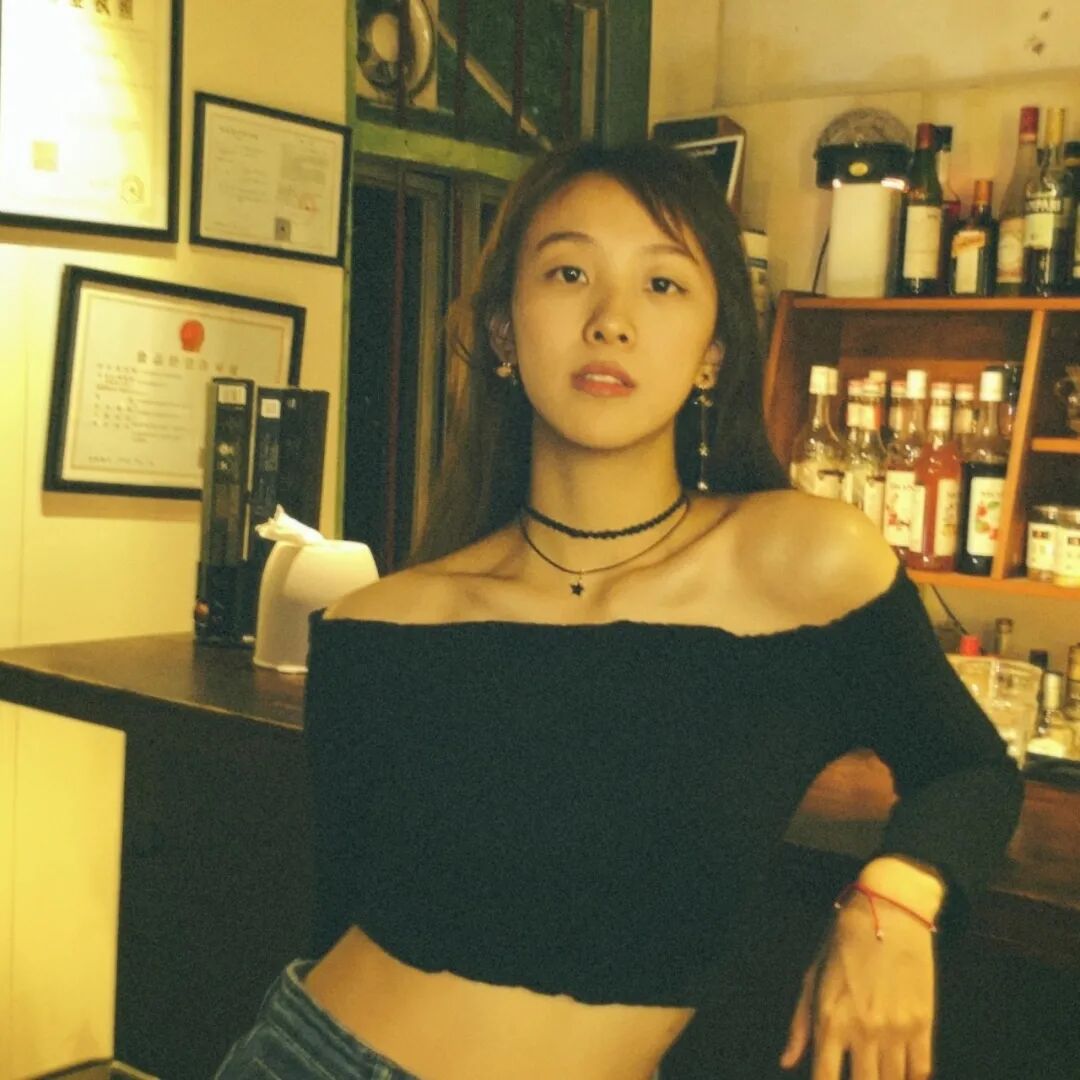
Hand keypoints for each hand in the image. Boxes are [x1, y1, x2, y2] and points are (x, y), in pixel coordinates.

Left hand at [779, 898, 935, 1079]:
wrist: (888, 913)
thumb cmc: (842, 942)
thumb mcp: (812, 977)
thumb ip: (801, 1025)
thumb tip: (787, 1062)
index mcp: (829, 1019)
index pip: (824, 1079)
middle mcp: (863, 1031)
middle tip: (858, 1075)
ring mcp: (895, 1030)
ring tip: (875, 1074)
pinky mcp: (923, 1024)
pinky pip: (921, 1071)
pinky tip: (904, 1077)